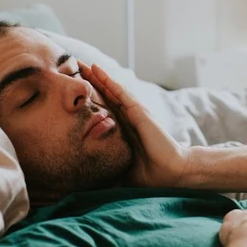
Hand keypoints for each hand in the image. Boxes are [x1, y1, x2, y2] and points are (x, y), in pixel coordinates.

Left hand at [79, 61, 191, 187]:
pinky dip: (109, 81)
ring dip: (97, 77)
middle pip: (106, 96)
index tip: (75, 90)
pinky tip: (98, 71)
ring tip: (82, 64)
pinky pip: (121, 94)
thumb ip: (108, 170)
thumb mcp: (122, 170)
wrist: (172, 172)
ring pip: (112, 90)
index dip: (91, 99)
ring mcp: (135, 113)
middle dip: (91, 83)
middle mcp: (129, 118)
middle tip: (74, 68)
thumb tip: (88, 182)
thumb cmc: (151, 174)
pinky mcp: (140, 112)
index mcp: (125, 130)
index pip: (104, 110)